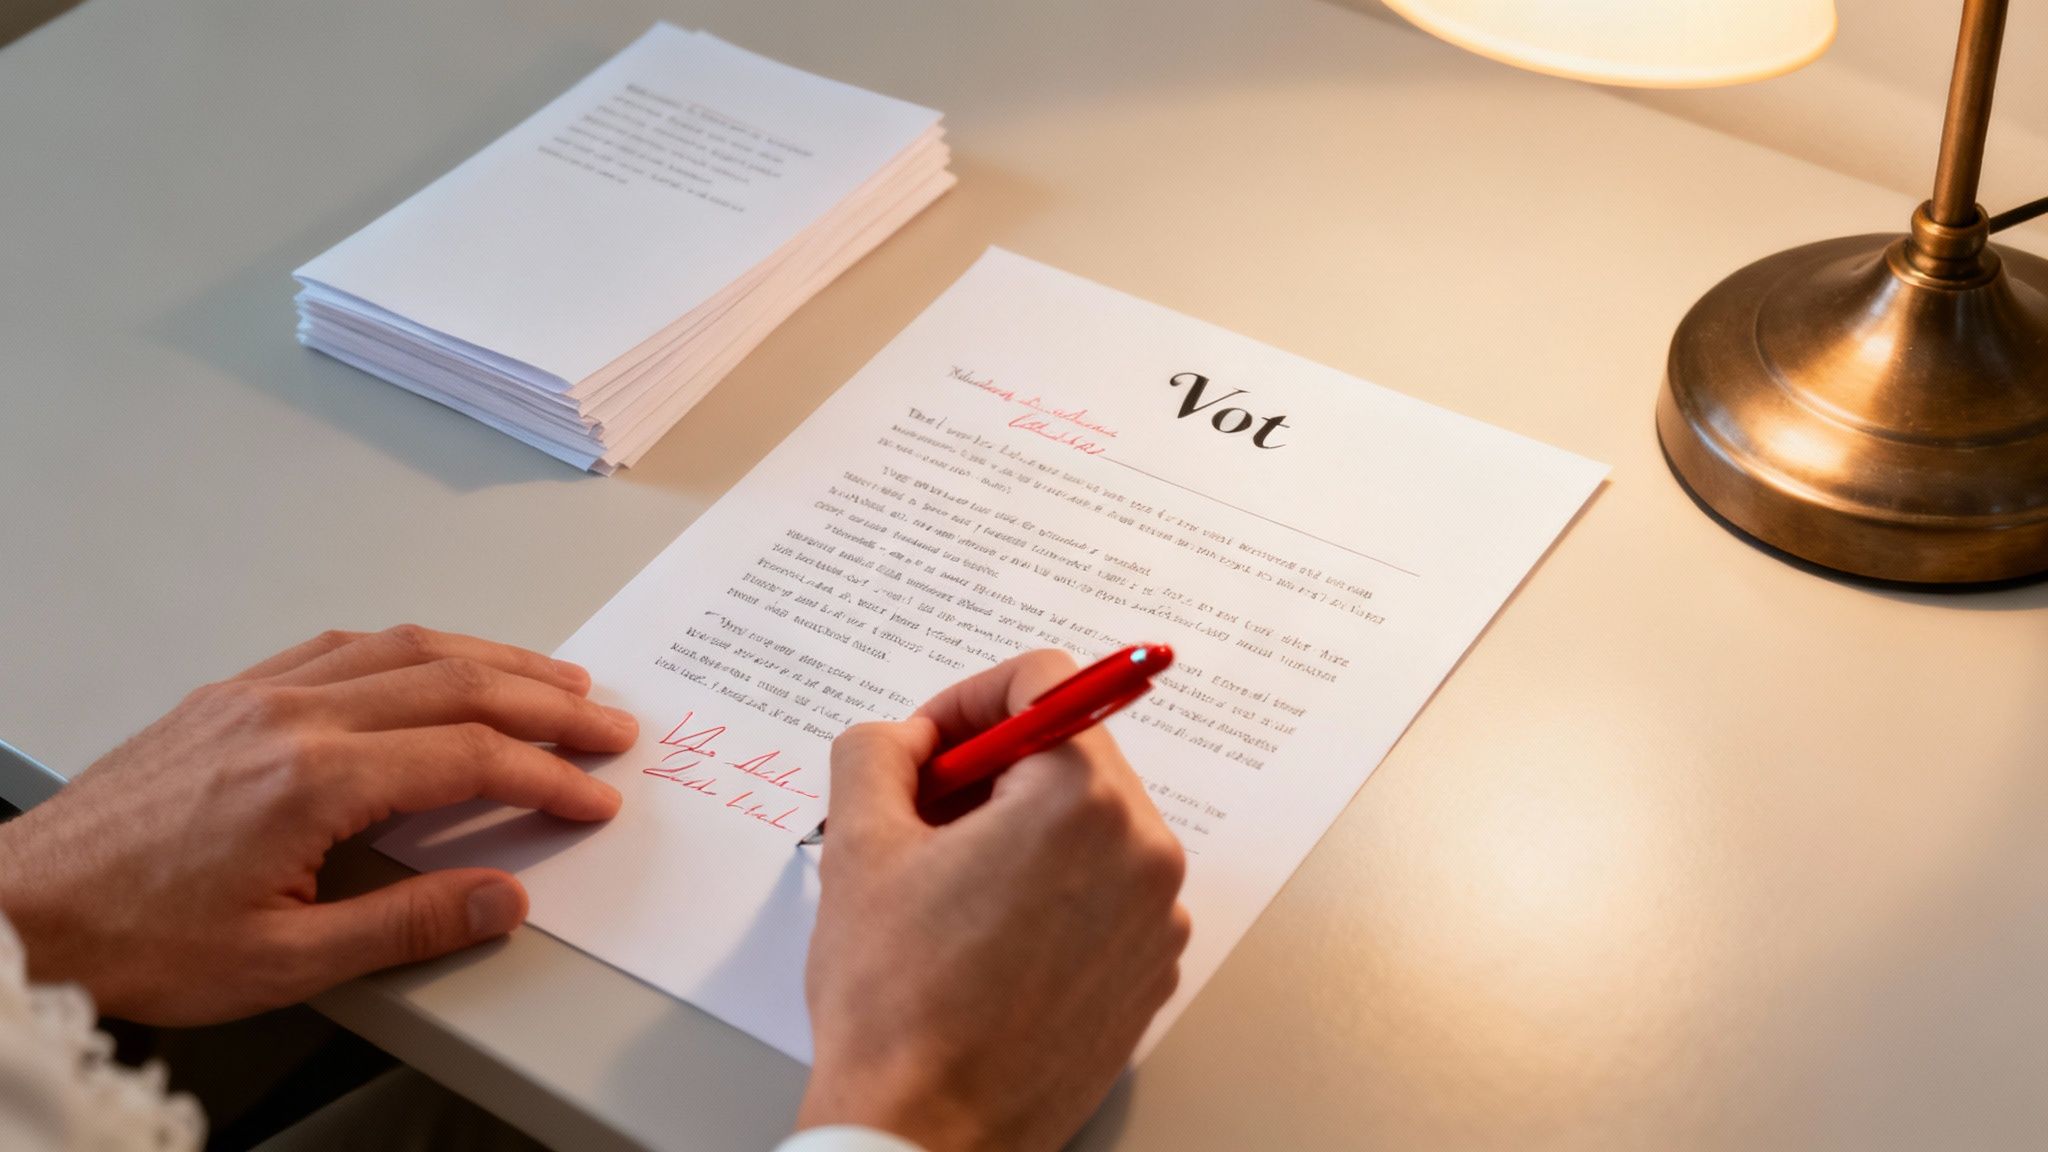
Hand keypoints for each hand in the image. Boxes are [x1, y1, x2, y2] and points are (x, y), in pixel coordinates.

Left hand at [0, 625, 633, 1024]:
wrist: (22, 908)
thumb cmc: (139, 941)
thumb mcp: (282, 962)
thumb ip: (405, 926)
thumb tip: (505, 898)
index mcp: (314, 780)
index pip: (468, 758)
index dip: (548, 775)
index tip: (596, 797)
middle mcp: (294, 716)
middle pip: (455, 684)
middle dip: (548, 703)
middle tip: (610, 724)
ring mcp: (260, 695)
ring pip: (406, 648)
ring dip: (494, 659)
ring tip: (556, 678)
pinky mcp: (231, 694)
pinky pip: (344, 646)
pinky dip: (415, 647)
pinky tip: (440, 661)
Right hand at [798, 650, 1190, 1151]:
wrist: (928, 1134)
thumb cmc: (898, 1005)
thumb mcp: (859, 845)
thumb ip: (877, 752)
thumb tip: (904, 739)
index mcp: (1082, 799)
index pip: (1046, 680)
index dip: (969, 700)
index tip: (930, 745)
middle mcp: (1144, 850)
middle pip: (1070, 753)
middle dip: (991, 772)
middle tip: (922, 820)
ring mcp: (1159, 918)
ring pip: (1089, 826)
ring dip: (1019, 833)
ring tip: (947, 890)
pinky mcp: (1152, 973)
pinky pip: (1107, 893)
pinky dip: (1053, 892)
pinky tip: (986, 938)